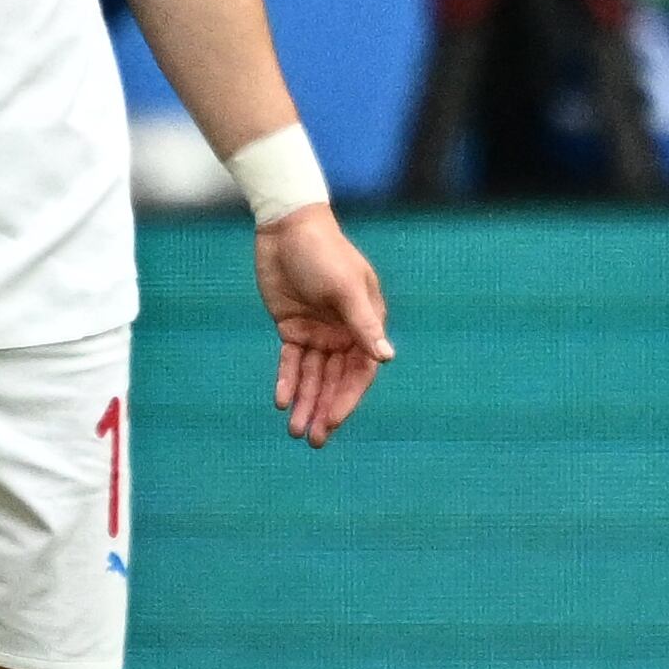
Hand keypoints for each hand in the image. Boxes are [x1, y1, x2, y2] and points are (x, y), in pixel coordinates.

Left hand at [256, 202, 393, 447]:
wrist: (287, 228)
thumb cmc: (324, 253)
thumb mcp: (345, 289)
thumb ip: (364, 325)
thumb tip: (387, 358)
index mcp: (365, 323)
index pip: (359, 371)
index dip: (346, 399)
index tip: (332, 422)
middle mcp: (344, 332)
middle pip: (334, 380)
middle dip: (324, 409)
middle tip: (313, 439)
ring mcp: (318, 331)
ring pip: (311, 375)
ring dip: (304, 401)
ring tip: (294, 431)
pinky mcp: (292, 327)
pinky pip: (290, 361)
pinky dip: (286, 380)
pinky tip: (281, 401)